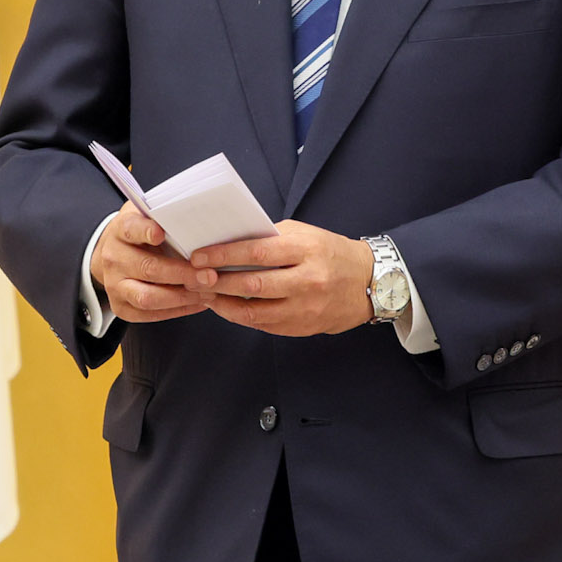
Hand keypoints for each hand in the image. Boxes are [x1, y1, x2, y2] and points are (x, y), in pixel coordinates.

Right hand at [92, 202, 217, 323]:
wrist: (113, 255)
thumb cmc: (141, 234)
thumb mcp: (148, 215)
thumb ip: (166, 215)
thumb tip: (200, 215)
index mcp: (121, 230)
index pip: (131, 229)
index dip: (146, 231)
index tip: (161, 233)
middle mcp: (114, 258)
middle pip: (148, 268)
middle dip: (182, 274)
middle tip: (210, 276)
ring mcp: (115, 285)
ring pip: (147, 297)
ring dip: (181, 297)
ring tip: (208, 292)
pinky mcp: (121, 306)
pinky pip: (150, 314)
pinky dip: (178, 310)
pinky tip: (199, 302)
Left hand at [197, 221, 373, 336]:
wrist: (368, 282)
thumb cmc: (330, 253)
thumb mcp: (305, 234)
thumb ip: (270, 239)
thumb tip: (229, 242)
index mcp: (306, 250)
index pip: (256, 253)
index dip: (223, 255)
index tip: (198, 255)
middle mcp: (307, 281)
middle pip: (252, 284)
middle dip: (216, 281)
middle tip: (193, 277)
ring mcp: (305, 308)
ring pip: (254, 311)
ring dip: (222, 303)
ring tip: (203, 293)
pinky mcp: (302, 327)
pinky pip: (262, 325)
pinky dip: (239, 315)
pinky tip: (225, 306)